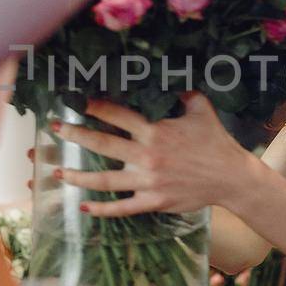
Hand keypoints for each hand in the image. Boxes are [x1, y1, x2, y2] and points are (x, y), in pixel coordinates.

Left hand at [45, 93, 255, 217]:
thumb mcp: (201, 109)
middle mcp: (147, 156)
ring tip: (57, 172)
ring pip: (105, 181)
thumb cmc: (215, 142)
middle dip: (75, 134)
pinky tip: (83, 207)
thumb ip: (181, 92)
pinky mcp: (153, 202)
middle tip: (54, 128)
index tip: (75, 100)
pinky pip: (122, 208)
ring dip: (78, 177)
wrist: (231, 178)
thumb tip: (168, 75)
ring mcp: (148, 182)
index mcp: (155, 131)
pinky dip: (101, 210)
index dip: (94, 106)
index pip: (118, 116)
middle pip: (102, 144)